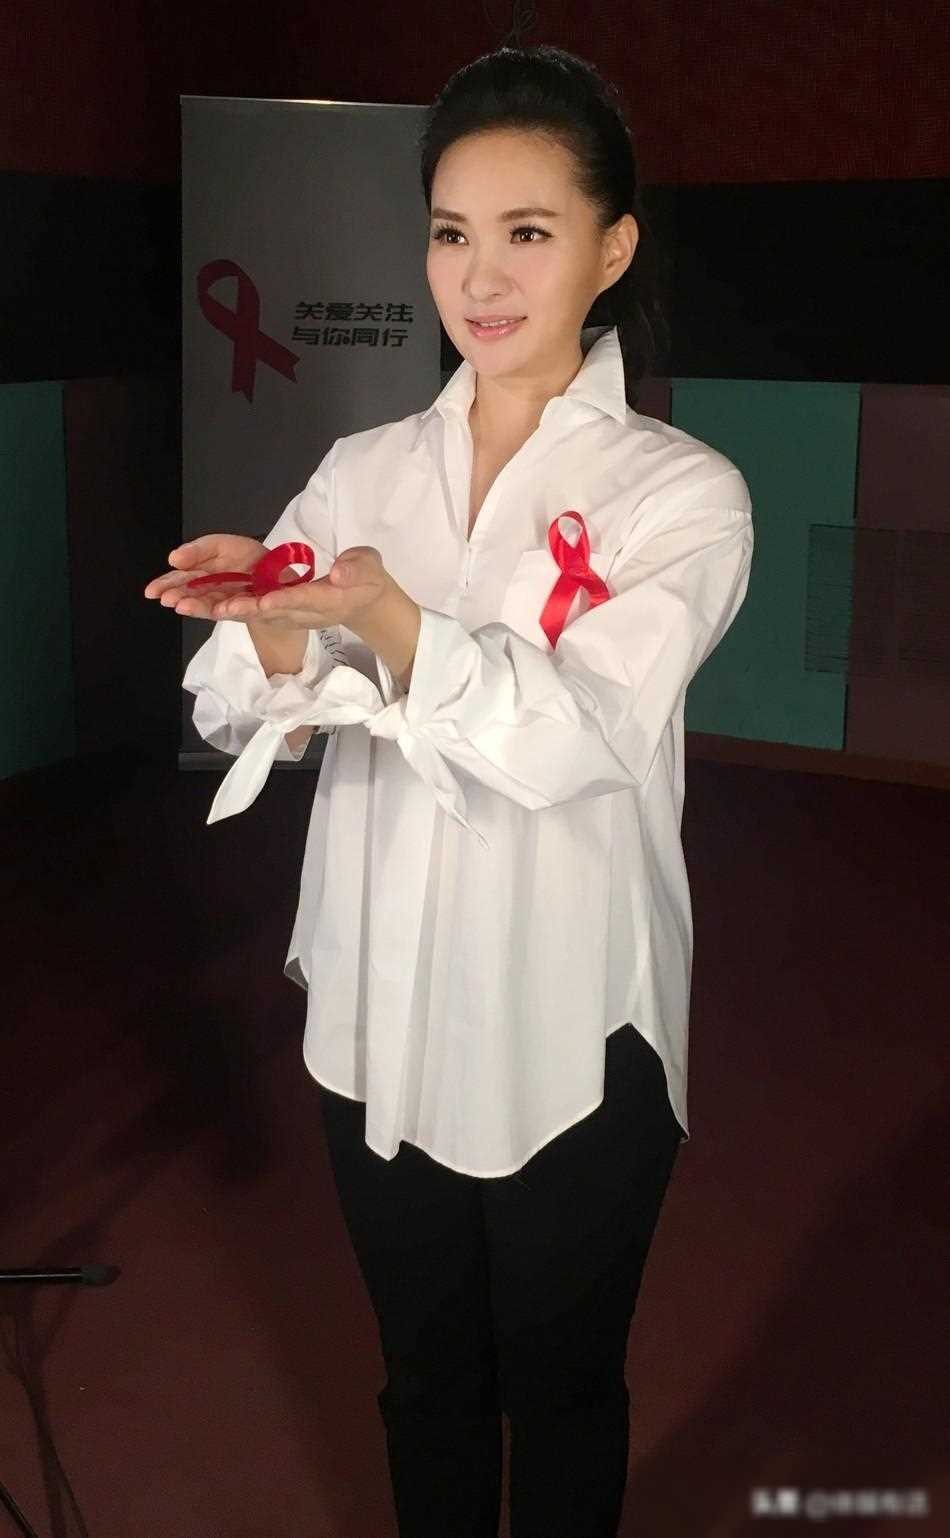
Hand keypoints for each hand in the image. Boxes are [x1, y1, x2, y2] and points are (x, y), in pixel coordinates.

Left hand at [144, 535, 393, 630]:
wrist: (360, 601)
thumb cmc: (365, 580)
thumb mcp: (368, 568)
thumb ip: (355, 569)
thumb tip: (340, 574)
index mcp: (322, 601)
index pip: (299, 602)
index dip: (279, 602)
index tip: (261, 603)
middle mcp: (297, 612)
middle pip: (263, 613)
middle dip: (235, 611)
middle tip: (211, 608)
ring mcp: (283, 613)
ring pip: (245, 614)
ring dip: (213, 611)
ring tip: (182, 605)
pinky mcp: (271, 610)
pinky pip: (240, 609)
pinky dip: (214, 606)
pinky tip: (186, 600)